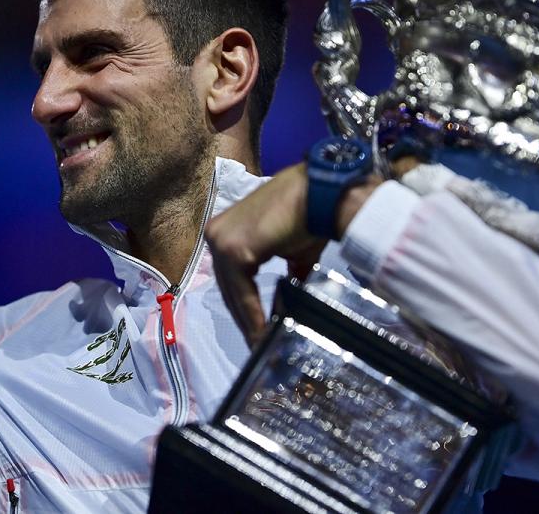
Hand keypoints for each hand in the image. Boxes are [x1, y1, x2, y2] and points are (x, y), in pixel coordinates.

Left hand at [206, 159, 411, 348]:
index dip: (244, 307)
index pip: (231, 278)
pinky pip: (241, 292)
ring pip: (233, 292)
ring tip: (262, 344)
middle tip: (258, 345)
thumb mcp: (292, 254)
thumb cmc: (310, 216)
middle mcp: (216, 234)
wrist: (321, 194)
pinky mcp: (233, 249)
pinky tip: (263, 333)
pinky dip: (253, 314)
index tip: (255, 333)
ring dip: (248, 321)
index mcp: (226, 231)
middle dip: (244, 318)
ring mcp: (221, 240)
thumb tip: (290, 302)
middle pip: (228, 287)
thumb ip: (287, 276)